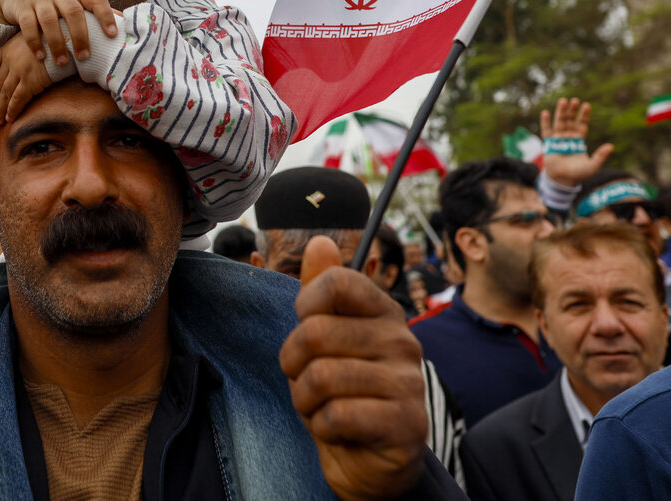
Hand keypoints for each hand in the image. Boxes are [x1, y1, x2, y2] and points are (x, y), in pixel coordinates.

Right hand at [0, 0, 116, 65]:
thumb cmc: (56, 4)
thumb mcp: (75, 2)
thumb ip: (95, 11)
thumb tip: (125, 25)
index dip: (106, 15)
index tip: (112, 35)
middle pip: (73, 11)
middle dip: (80, 35)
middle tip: (85, 57)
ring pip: (49, 20)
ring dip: (57, 42)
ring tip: (62, 62)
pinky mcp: (23, 8)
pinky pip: (29, 25)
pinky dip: (34, 42)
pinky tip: (40, 57)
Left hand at [0, 34, 52, 125]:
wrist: (64, 39)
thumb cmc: (50, 39)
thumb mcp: (29, 39)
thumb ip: (19, 52)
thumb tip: (16, 66)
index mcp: (7, 49)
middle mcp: (10, 61)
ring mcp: (20, 71)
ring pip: (5, 94)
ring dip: (0, 110)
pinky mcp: (31, 80)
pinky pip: (18, 99)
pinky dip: (13, 110)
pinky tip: (10, 119)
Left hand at [279, 236, 427, 500]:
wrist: (370, 459)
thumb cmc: (342, 391)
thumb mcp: (325, 337)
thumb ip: (321, 289)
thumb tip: (320, 242)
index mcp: (382, 311)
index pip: (336, 282)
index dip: (305, 306)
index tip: (307, 327)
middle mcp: (402, 340)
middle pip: (315, 333)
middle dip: (293, 365)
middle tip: (307, 381)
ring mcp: (408, 382)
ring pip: (320, 377)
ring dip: (305, 401)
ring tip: (322, 407)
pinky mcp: (406, 424)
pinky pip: (337, 415)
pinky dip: (323, 427)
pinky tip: (339, 429)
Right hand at [539, 97, 613, 187]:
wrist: (563, 180)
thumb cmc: (579, 173)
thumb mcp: (593, 165)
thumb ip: (601, 156)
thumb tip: (611, 146)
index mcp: (580, 140)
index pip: (582, 124)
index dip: (584, 115)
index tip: (586, 105)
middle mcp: (569, 137)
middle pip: (570, 120)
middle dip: (572, 110)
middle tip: (574, 100)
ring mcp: (558, 139)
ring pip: (559, 122)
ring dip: (561, 112)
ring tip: (563, 101)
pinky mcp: (549, 143)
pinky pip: (546, 131)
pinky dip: (545, 122)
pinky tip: (545, 113)